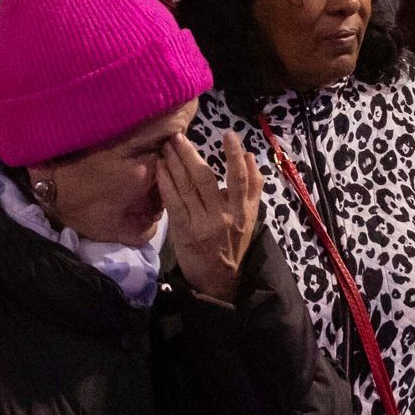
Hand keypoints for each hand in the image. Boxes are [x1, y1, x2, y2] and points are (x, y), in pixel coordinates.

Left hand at [155, 127, 262, 303]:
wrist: (219, 280)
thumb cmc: (234, 243)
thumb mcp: (251, 217)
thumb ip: (254, 187)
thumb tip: (251, 155)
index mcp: (242, 210)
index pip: (240, 179)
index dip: (234, 155)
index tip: (228, 134)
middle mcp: (222, 216)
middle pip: (205, 178)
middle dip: (190, 154)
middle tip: (178, 136)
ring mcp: (201, 224)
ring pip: (186, 187)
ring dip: (174, 163)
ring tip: (166, 146)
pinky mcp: (184, 232)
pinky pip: (173, 202)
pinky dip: (166, 183)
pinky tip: (160, 168)